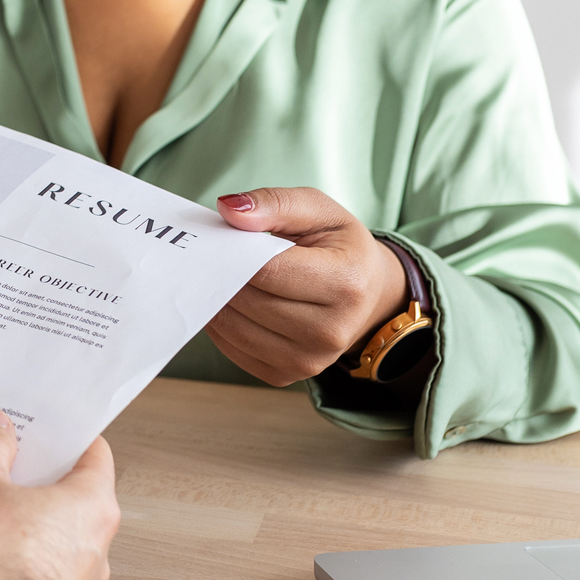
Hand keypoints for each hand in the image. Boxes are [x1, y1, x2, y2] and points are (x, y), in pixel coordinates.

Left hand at [205, 187, 407, 386]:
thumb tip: (230, 211)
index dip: (235, 253)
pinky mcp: (287, 375)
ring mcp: (310, 360)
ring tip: (221, 277)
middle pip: (250, 300)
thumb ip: (274, 204)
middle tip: (214, 257)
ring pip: (235, 328)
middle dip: (223, 275)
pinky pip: (233, 350)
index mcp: (346, 283)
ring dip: (217, 300)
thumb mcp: (318, 210)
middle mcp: (332, 331)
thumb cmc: (339, 247)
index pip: (268, 271)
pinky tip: (230, 302)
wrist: (366, 293)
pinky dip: (222, 325)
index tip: (219, 239)